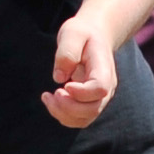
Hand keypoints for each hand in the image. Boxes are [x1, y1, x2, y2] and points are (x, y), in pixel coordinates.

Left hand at [41, 12, 116, 128]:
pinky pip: (78, 119)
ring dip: (62, 113)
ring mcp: (99, 98)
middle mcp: (106, 87)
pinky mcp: (89, 104)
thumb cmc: (82, 34)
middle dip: (67, 107)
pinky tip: (50, 100)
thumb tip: (59, 77)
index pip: (100, 89)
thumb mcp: (72, 33)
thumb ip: (67, 52)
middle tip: (51, 93)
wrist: (92, 37)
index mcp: (104, 69)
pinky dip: (62, 115)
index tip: (64, 85)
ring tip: (47, 97)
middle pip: (92, 109)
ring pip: (84, 119)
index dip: (81, 93)